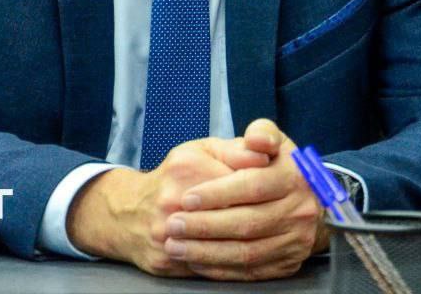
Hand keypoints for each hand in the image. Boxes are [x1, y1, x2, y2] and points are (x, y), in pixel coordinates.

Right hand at [66, 136, 270, 275]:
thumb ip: (237, 149)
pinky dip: (241, 270)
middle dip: (272, 221)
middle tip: (291, 219)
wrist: (129, 214)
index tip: (287, 190)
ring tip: (280, 242)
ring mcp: (169, 236)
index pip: (242, 182)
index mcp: (187, 169)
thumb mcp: (203, 150)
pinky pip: (213, 272)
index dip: (268, 189)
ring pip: (229, 250)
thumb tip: (265, 153)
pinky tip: (258, 261)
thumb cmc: (174, 177)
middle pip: (240, 221)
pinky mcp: (169, 263)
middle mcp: (174, 202)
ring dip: (264, 248)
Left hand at [162, 119, 326, 280]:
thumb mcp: (270, 139)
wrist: (302, 200)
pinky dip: (220, 269)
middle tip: (172, 225)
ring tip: (176, 246)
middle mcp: (300, 210)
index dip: (218, 193)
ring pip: (247, 252)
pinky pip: (250, 272)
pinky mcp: (287, 264)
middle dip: (205, 226)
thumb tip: (255, 141)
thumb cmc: (274, 165)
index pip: (252, 186)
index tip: (187, 198)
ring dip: (207, 252)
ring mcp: (296, 241)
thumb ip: (260, 133)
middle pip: (248, 223)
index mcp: (294, 176)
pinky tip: (196, 262)